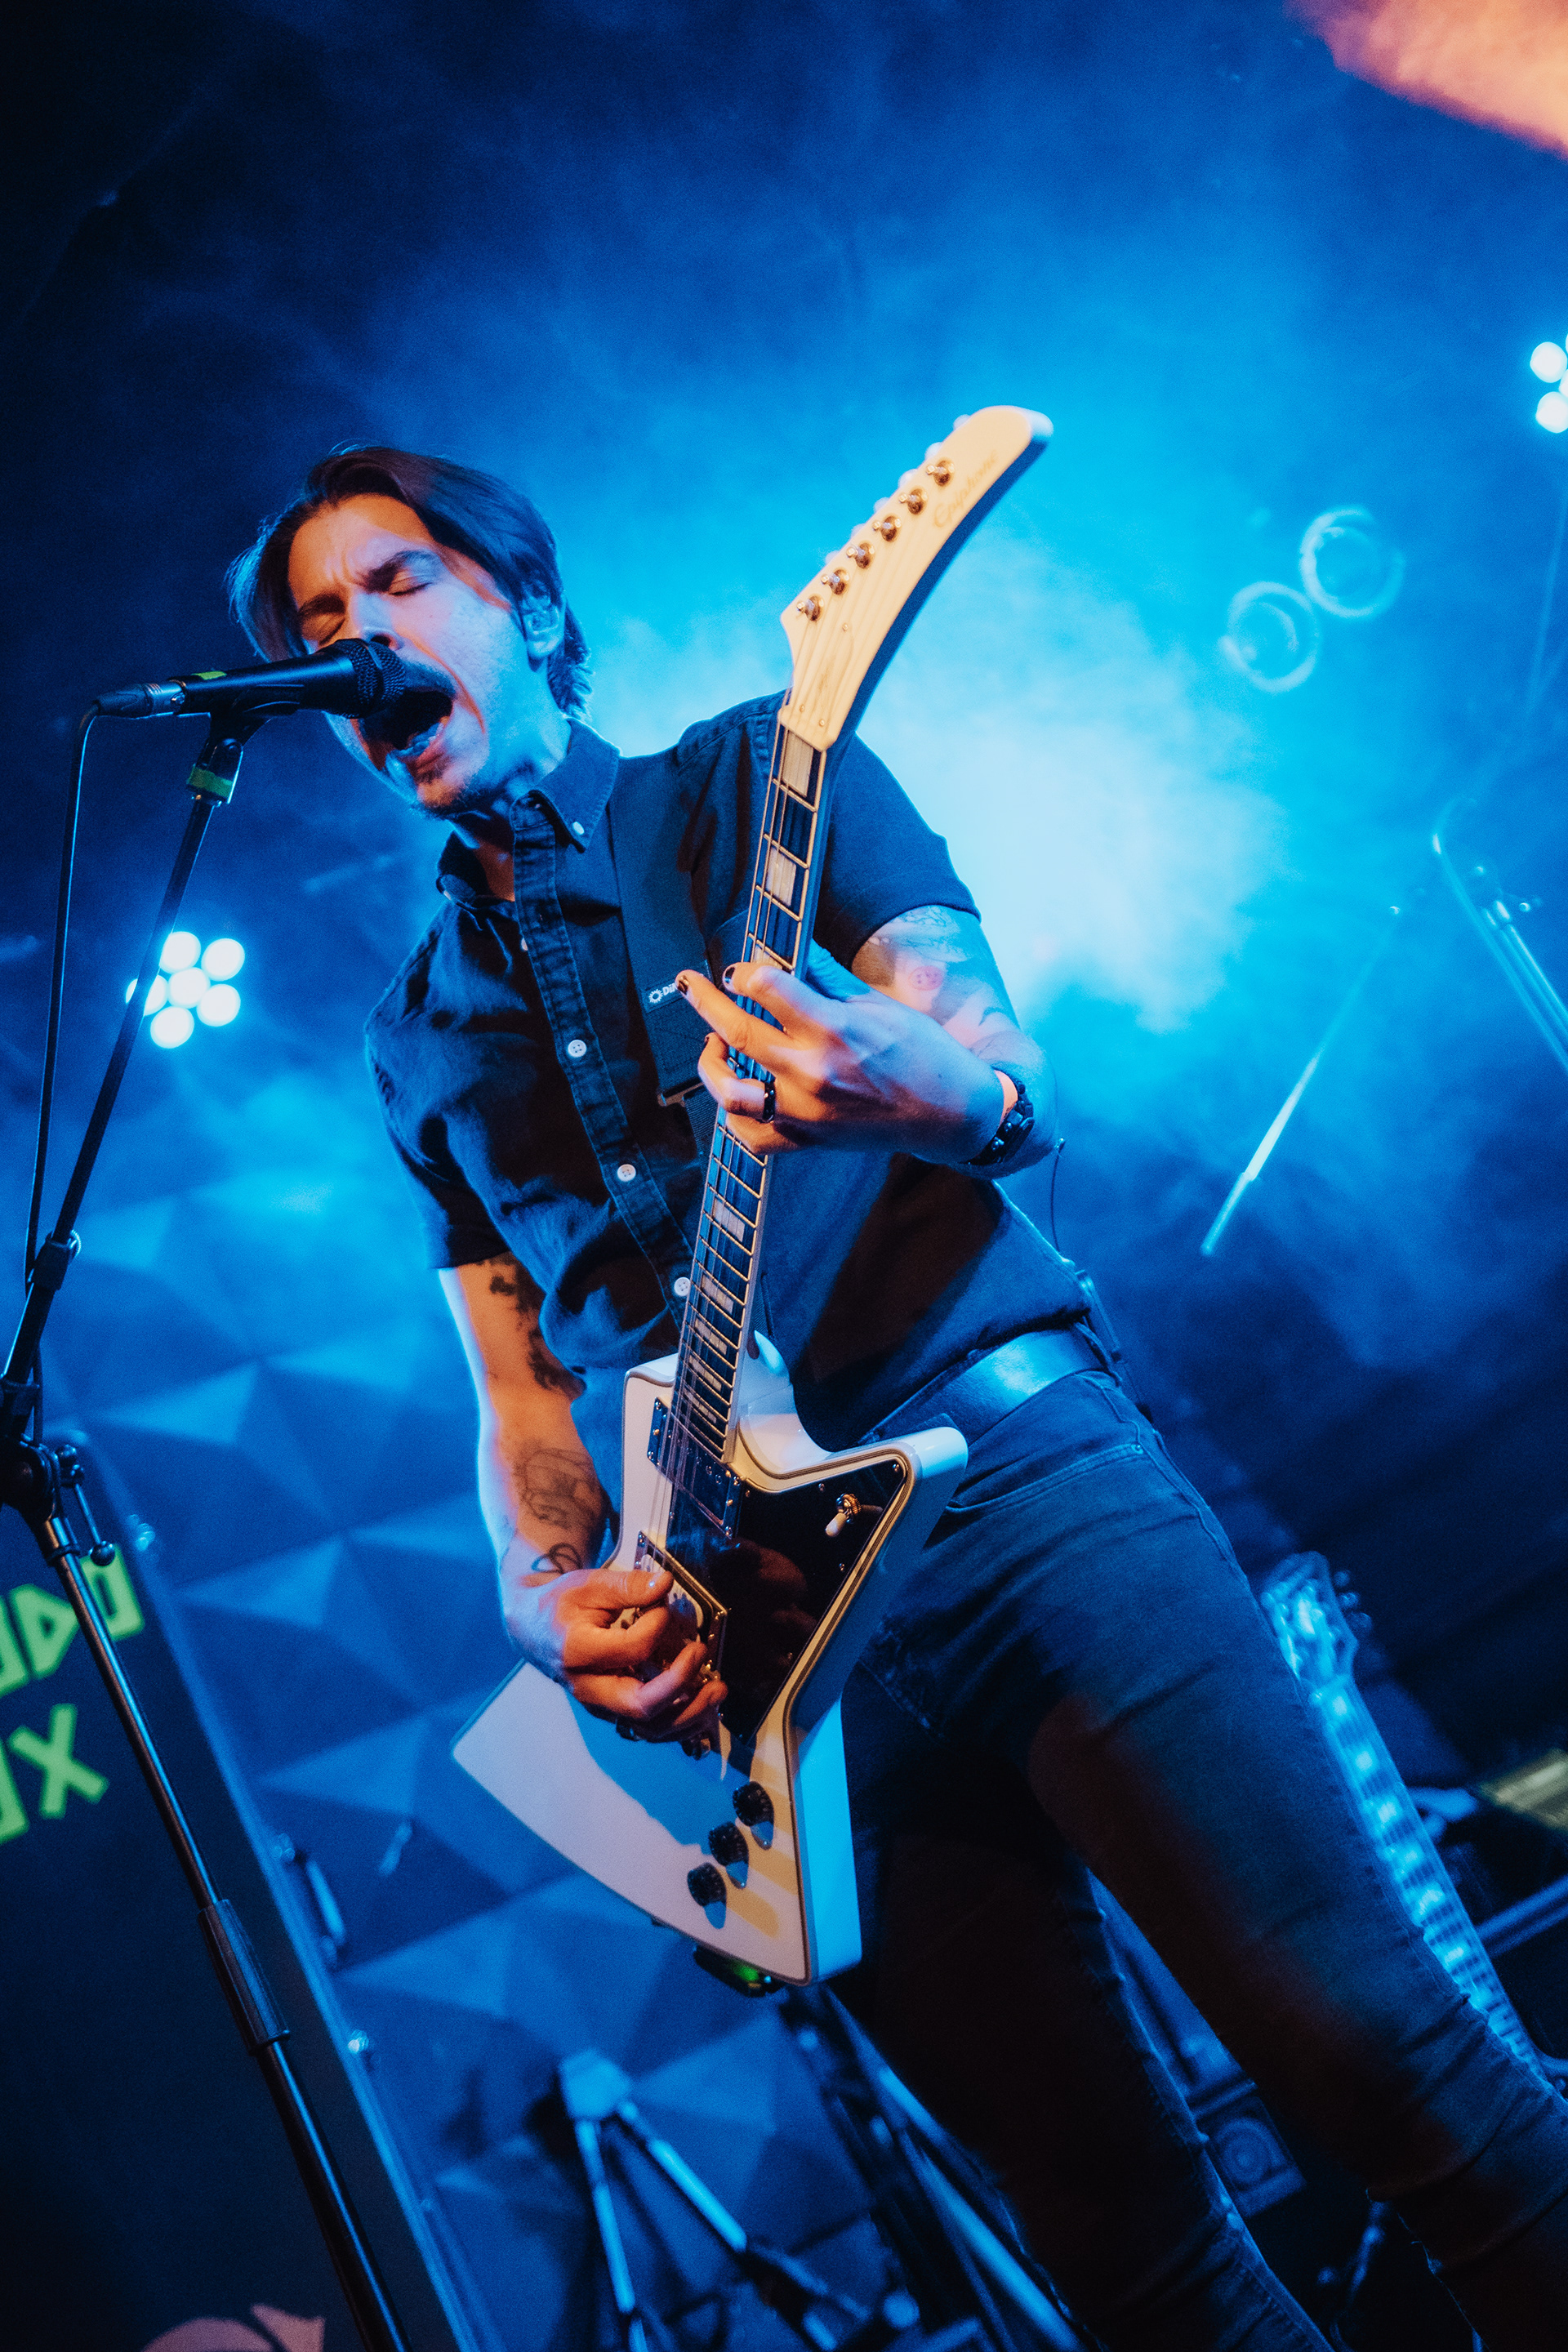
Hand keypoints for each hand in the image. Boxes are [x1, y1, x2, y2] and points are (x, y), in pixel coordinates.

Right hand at [506, 1561, 725, 1743]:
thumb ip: (627, 1586)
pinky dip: (681, 1724)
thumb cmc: (562, 1604)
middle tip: (702, 1653)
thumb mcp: (588, 1585)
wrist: (534, 1630)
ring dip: (689, 1714)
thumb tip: (666, 1584)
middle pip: (639, 1705)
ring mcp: (600, 1706)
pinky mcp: (612, 1712)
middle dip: (680, 1685)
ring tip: (717, 1689)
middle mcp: (588, 1688)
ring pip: (648, 1728)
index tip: (665, 1606)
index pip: (631, 1649)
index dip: (657, 1626)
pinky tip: (705, 1708)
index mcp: (577, 1651)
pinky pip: (649, 1731)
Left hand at [677, 960, 1003, 1162]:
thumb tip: (795, 949)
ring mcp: (806, 1111)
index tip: (742, 969)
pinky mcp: (808, 1139)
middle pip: (737, 1031)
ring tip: (712, 1045)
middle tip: (690, 984)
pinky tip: (736, 1089)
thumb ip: (829, 977)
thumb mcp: (879, 1004)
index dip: (746, 972)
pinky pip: (752, 1134)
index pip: (768, 988)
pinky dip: (734, 1116)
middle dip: (706, 1000)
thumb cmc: (922, 1052)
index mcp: (835, 1029)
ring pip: (730, 1091)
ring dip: (709, 1064)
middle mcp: (813, 1071)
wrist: (949, 1113)